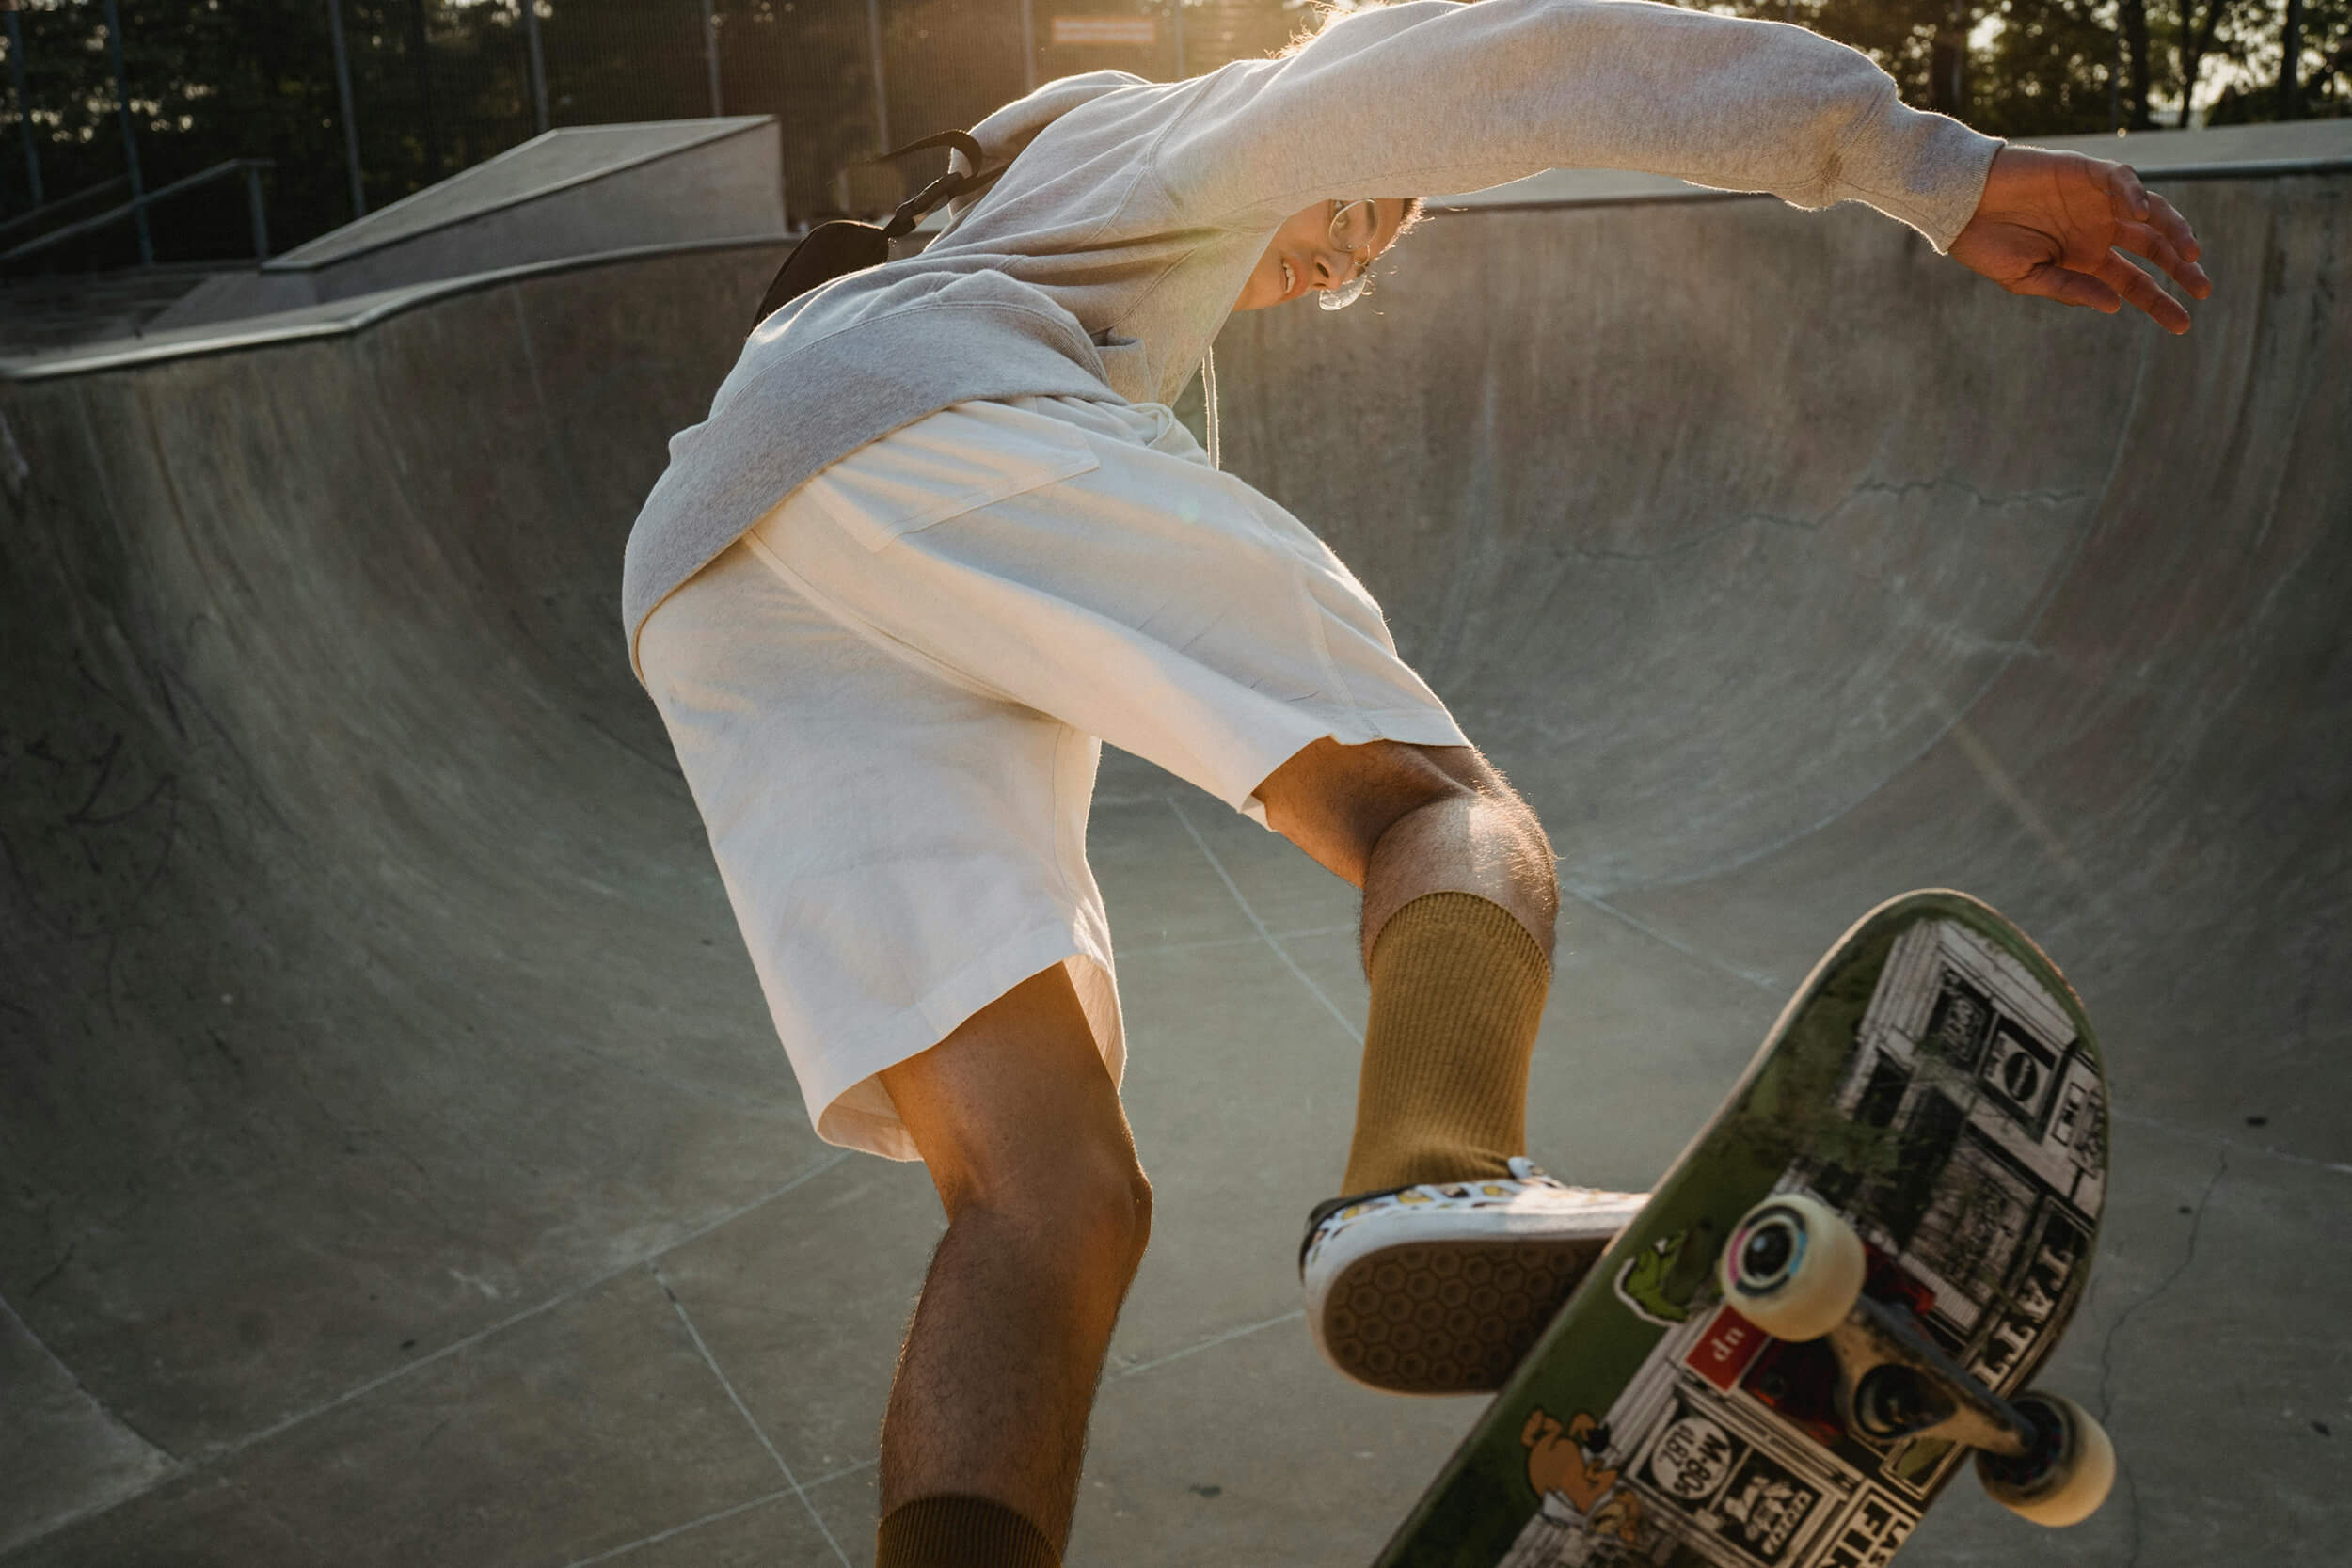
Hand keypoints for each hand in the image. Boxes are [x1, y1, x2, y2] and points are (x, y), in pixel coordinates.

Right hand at [1948, 146, 2211, 333]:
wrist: (1960, 204)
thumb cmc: (1986, 244)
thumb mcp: (2026, 279)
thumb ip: (2070, 288)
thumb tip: (2114, 304)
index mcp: (2085, 259)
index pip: (2134, 282)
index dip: (2159, 302)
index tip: (2182, 323)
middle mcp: (2098, 230)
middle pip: (2153, 249)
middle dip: (2180, 268)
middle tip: (2202, 289)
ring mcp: (2095, 201)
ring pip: (2150, 214)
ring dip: (2172, 230)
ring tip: (2188, 252)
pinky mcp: (2085, 172)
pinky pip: (2120, 180)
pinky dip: (2134, 195)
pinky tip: (2139, 215)